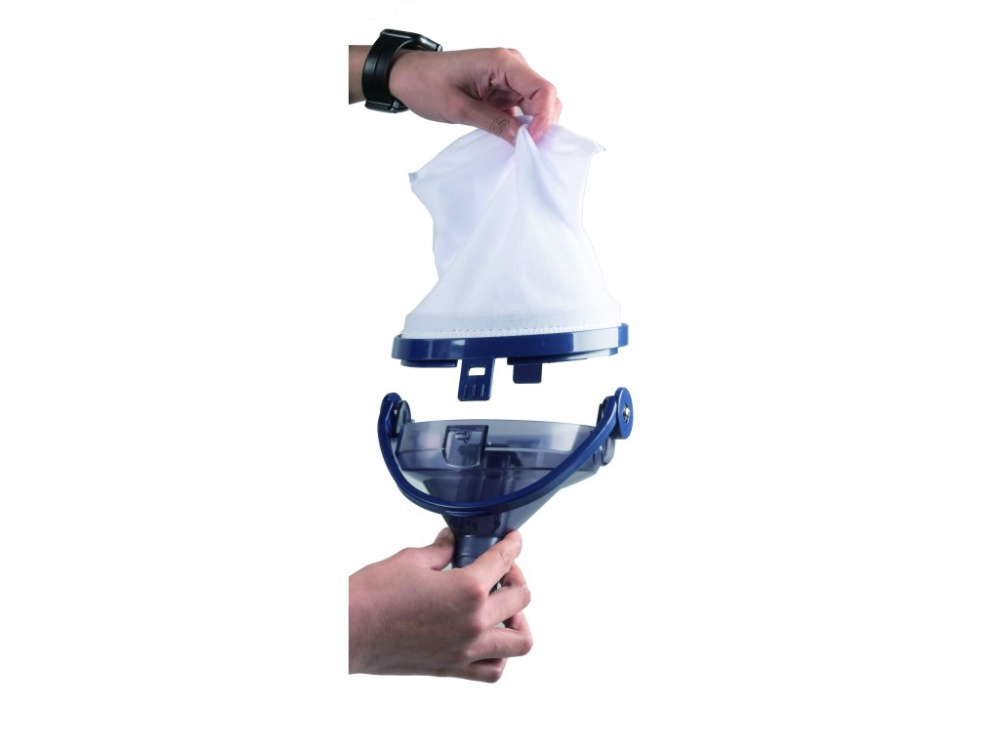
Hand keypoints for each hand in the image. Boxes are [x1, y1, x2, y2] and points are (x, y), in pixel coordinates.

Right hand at [348, 529, 532, 681]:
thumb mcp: (411, 559)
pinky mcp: (452, 668)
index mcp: (467, 589)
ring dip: (518, 622)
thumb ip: (441, 550)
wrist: (348, 631)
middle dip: (516, 578)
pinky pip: (493, 670)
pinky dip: (500, 656)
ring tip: (504, 610)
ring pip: (519, 642)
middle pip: (520, 599)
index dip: (512, 545)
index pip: (503, 561)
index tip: (513, 541)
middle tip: (502, 572)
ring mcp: (465, 650)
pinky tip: (487, 640)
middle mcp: (474, 622)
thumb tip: (451, 542)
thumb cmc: (374, 594)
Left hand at [388, 48, 559, 143]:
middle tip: (528, 151)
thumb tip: (523, 141)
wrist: (408, 76)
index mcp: (502, 62)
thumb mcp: (459, 109)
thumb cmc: (427, 84)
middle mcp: (512, 66)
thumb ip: (494, 123)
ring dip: (533, 128)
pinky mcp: (504, 91)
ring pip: (537, 106)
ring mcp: (509, 79)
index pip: (542, 90)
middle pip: (545, 98)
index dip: (544, 119)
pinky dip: (522, 127)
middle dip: (542, 125)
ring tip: (520, 149)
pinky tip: (513, 142)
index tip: (531, 143)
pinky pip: (523, 110)